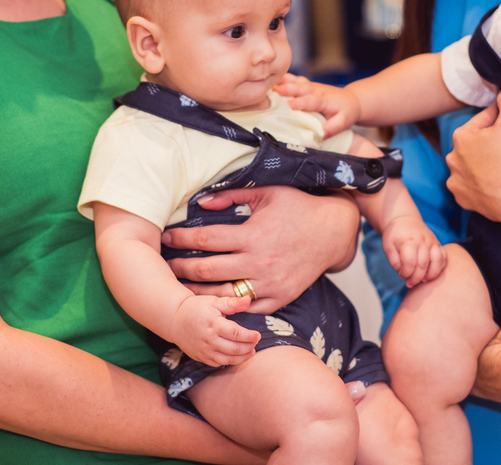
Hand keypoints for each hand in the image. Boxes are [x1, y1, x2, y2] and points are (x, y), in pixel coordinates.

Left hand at [161, 185, 359, 312]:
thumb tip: (200, 202)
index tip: (166, 237)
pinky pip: (247, 308)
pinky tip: (212, 302)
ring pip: (223, 294)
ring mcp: (269, 283)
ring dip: (199, 292)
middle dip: (182, 269)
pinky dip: (228, 306)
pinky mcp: (280, 298)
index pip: (205, 240)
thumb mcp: (267, 192)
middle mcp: (258, 262)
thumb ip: (232, 195)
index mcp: (251, 235)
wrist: (334, 232)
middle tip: (166, 266)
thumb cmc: (298, 207)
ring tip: (181, 287)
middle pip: (207, 271)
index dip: (181, 240)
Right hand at [171, 294, 259, 367]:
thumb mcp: (214, 301)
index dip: (250, 336)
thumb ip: (232, 302)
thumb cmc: (196, 307)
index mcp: (214, 324)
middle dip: (249, 347)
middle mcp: (209, 340)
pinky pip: (218, 364)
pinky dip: (230, 362)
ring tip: (251, 352)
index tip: (257, 335)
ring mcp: (204, 350)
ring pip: (227, 360)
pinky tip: (237, 356)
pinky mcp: (200, 357)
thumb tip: (248, 299)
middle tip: (256, 343)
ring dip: (242, 358)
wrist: (175, 319)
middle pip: (234, 349)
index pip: (237, 334)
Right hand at [274, 74, 360, 137]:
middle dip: (286, 89)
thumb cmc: (347, 112)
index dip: (299, 102)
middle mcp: (316, 90)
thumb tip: (321, 134)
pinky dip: (283, 78)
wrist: (351, 100)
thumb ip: (333, 127)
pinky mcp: (307, 84)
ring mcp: (311, 85)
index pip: (310, 101)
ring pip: (296, 81)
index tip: (287, 105)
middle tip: (272, 91)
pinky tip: (271, 78)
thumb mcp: (344, 122)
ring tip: (268, 82)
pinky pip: (295, 79)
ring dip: (282, 81)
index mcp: (324, 100)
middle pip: (300, 88)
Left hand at [381, 215, 446, 287]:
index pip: (410, 262)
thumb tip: (405, 275)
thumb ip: (395, 262)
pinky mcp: (438, 244)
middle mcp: (423, 241)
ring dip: (431, 274)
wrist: (404, 220)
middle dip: (416, 278)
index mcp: (408, 241)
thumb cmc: (395, 236)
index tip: (401, 275)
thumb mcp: (388, 247)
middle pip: (423, 264)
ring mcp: (432, 242)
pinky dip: (440, 268)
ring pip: (438, 261)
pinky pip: (444, 258)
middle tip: (409, 283)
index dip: (406, 273)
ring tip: (423, 280)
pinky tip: (430, 272)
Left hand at [445, 91, 500, 220]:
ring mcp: (454, 179)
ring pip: (467, 167)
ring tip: (496, 168)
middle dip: (484, 144)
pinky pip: (467, 187)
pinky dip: (475, 186)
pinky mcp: (459, 197)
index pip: (481, 121)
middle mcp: (451, 157)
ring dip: (477, 165)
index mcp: (461, 136)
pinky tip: (489, 184)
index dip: (496, 119)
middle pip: (472, 145)